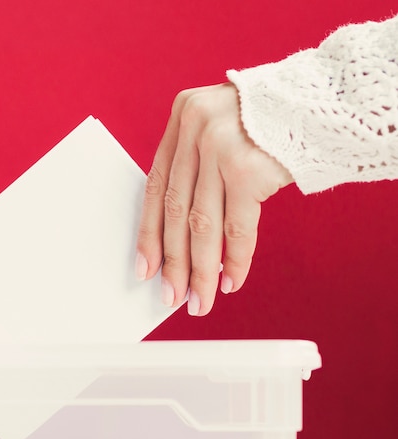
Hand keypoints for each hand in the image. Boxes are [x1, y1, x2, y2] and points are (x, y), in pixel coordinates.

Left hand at [135, 83, 292, 315]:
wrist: (327, 101)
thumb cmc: (273, 121)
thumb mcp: (222, 126)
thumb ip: (197, 163)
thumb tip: (181, 234)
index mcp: (183, 116)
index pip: (156, 184)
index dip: (149, 231)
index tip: (146, 267)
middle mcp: (195, 128)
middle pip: (175, 209)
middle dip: (174, 261)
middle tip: (172, 296)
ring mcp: (220, 146)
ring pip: (202, 224)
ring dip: (200, 270)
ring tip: (199, 301)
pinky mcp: (248, 169)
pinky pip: (237, 228)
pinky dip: (235, 260)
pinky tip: (230, 282)